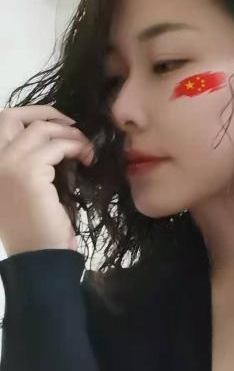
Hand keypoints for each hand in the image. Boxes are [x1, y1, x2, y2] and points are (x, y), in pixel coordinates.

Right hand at [0, 105, 93, 256]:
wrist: (40, 257)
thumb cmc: (38, 228)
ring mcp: (5, 165)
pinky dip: (77, 146)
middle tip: (73, 125)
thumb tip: (58, 133)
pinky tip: (88, 158)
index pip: (1, 124)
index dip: (31, 116)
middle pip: (10, 116)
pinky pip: (57, 145)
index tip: (60, 122)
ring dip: (69, 134)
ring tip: (86, 149)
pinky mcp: (27, 171)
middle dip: (45, 113)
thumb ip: (35, 161)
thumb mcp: (33, 187)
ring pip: (40, 129)